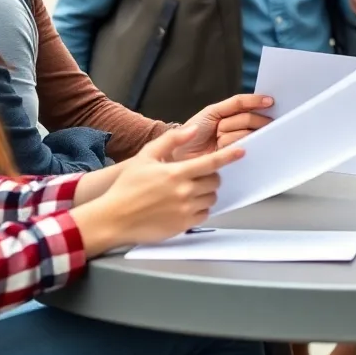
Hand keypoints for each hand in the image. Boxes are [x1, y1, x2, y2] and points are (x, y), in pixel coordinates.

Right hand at [75, 126, 244, 254]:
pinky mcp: (183, 225)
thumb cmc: (127, 188)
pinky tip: (185, 206)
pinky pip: (204, 214)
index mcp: (177, 173)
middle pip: (214, 181)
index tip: (242, 151)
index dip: (229, 156)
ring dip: (205, 193)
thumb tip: (192, 129)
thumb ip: (171, 140)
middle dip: (210, 177)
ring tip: (187, 192)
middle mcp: (184, 192)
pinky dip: (199, 209)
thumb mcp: (146, 156)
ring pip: (211, 198)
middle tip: (195, 177)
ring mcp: (185, 210)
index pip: (211, 162)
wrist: (114, 218)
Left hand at [173, 94, 273, 157]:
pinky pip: (243, 147)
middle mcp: (233, 127)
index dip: (257, 102)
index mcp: (227, 113)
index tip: (269, 101)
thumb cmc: (191, 133)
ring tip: (220, 140)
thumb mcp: (211, 112)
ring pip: (245, 133)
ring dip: (234, 134)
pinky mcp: (235, 156)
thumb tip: (255, 99)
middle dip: (245, 120)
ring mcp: (235, 142)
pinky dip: (241, 145)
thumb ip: (233, 104)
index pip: (244, 104)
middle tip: (239, 125)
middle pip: (247, 119)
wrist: (178, 155)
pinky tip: (237, 146)